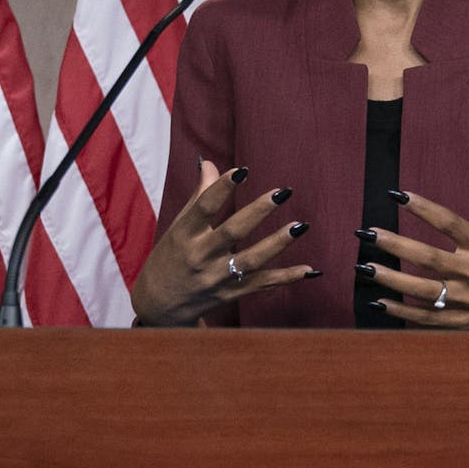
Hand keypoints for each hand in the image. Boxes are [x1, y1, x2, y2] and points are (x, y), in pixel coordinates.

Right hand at [131, 160, 315, 326]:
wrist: (160, 304)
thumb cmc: (171, 256)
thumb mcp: (178, 226)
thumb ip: (199, 196)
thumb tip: (210, 163)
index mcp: (184, 235)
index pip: (204, 207)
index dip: (222, 188)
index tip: (242, 171)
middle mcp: (200, 256)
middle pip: (232, 232)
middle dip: (257, 212)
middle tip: (281, 193)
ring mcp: (216, 278)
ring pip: (251, 260)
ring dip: (277, 243)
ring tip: (299, 226)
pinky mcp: (230, 294)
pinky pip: (261, 285)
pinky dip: (285, 278)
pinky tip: (308, 269)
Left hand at [360, 163, 468, 329]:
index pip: (450, 223)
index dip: (424, 208)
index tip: (398, 195)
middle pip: (429, 258)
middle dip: (396, 245)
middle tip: (368, 233)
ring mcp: (466, 299)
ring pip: (423, 290)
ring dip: (392, 279)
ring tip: (364, 267)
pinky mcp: (461, 320)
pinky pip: (428, 318)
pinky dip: (403, 312)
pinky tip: (379, 302)